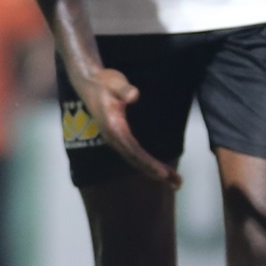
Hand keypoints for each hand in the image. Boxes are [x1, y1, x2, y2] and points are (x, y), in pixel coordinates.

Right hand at [74, 60, 177, 186]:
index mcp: (113, 127)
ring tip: (176, 182)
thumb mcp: (114, 81)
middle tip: (178, 183)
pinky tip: (159, 169)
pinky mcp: (119, 138)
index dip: (147, 163)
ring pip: (135, 160)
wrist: (87, 83)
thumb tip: (134, 95)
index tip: (162, 173)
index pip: (132, 150)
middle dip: (156, 173)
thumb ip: (124, 89)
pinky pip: (134, 155)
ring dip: (154, 172)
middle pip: (136, 161)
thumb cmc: (103, 82)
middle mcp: (113, 138)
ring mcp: (115, 140)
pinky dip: (148, 164)